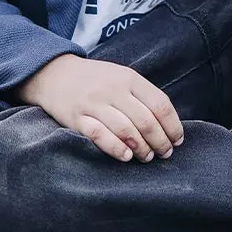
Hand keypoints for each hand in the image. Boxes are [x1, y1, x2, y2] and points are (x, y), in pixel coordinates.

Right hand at [18, 54, 183, 162]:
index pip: (160, 104)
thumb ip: (142, 96)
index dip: (173, 126)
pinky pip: (99, 136)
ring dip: (141, 148)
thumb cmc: (95, 80)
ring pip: (126, 130)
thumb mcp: (121, 77)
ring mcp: (94, 104)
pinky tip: (126, 156)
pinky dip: (116, 148)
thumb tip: (167, 124)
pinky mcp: (77, 118)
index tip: (177, 140)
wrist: (54, 74)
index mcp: (129, 78)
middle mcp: (113, 90)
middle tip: (165, 153)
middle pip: (145, 120)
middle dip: (160, 141)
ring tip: (147, 157)